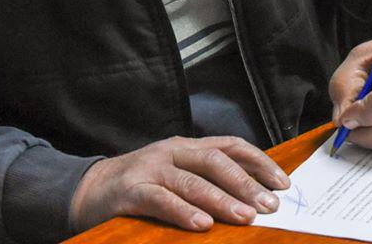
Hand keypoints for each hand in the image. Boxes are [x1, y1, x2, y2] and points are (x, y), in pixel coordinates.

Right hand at [69, 136, 290, 233]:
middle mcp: (172, 152)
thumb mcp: (177, 175)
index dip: (259, 162)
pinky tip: (202, 224)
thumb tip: (253, 198)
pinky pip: (161, 199)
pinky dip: (183, 211)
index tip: (282, 183)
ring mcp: (151, 168)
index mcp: (188, 147)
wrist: (89, 190)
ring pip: (192, 181)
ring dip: (222, 199)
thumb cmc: (142, 186)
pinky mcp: (131, 189)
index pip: (231, 146)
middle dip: (246, 184)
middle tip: (268, 206)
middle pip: (216, 161)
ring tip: (244, 217)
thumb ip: (207, 180)